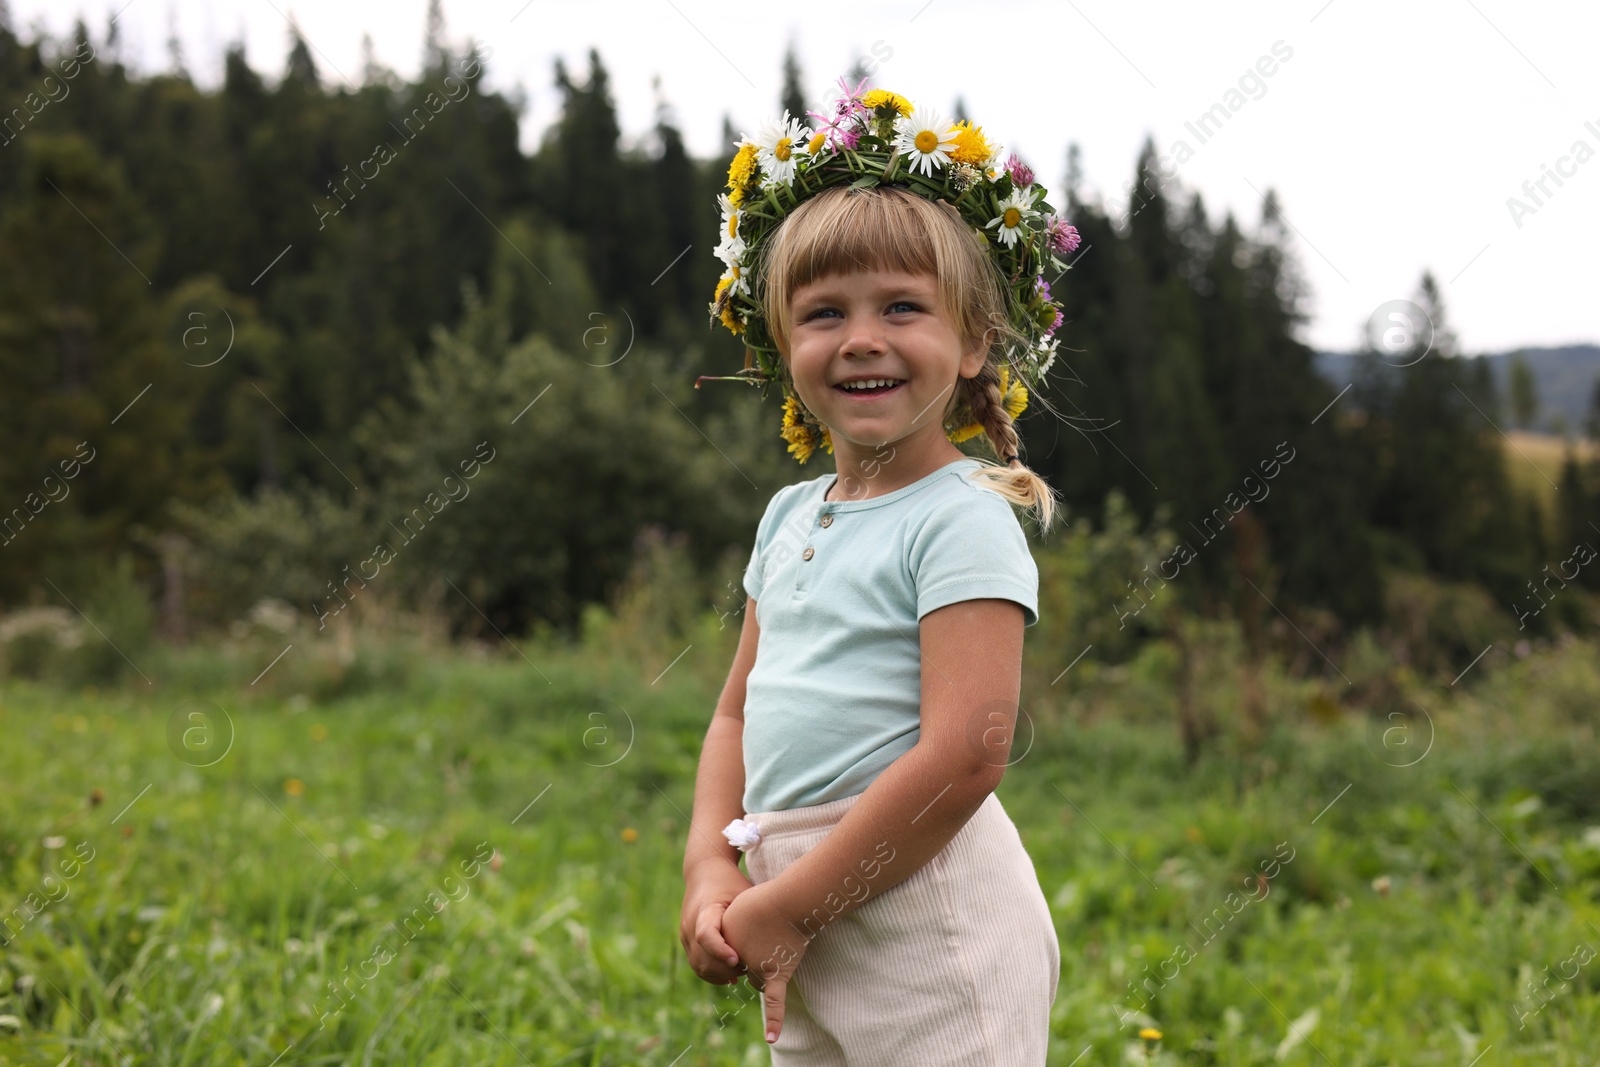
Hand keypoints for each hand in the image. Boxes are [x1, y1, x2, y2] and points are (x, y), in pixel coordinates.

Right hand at [680, 862, 753, 984]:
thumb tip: (774, 943)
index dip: (720, 951)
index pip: (705, 935)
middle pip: (703, 958)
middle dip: (726, 968)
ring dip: (720, 974)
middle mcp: (690, 925)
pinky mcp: (687, 941)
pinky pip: (698, 965)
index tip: (738, 959)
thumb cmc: (730, 882)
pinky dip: (713, 973)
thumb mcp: (743, 893)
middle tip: (750, 969)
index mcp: (704, 910)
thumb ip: (751, 918)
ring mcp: (685, 935)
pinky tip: (732, 975)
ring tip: (743, 971)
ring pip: (699, 966)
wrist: (705, 872)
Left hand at [720, 880, 810, 1044]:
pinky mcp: (777, 973)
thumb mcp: (739, 907)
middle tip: (769, 933)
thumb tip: (732, 947)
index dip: (745, 941)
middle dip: (756, 957)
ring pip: (760, 979)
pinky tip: (772, 1038)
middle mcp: (737, 957)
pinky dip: (774, 1021)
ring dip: (767, 969)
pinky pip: (775, 1001)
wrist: (788, 899)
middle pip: (745, 969)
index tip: (754, 925)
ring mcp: (757, 967)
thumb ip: (733, 928)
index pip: (730, 955)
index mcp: (724, 940)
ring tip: (779, 942)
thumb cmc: (767, 900)